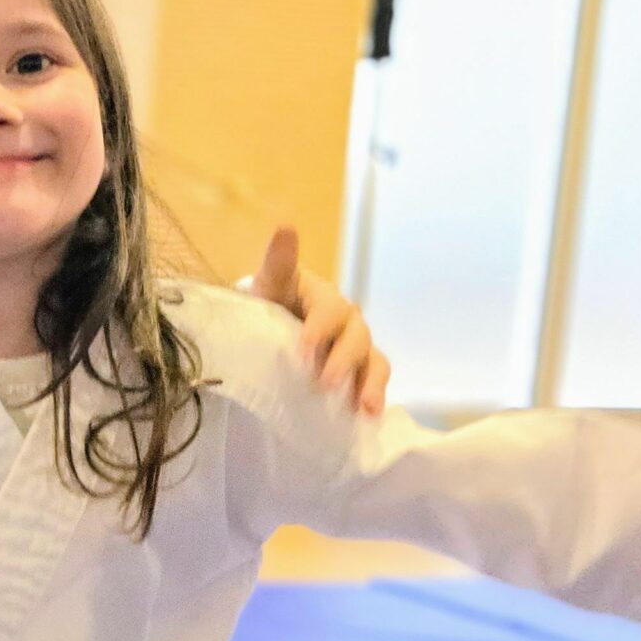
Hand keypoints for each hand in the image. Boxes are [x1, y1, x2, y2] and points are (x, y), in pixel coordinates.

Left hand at [249, 226, 388, 415]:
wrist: (266, 329)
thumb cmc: (267, 304)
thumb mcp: (268, 285)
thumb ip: (278, 262)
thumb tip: (286, 225)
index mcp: (323, 296)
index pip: (327, 310)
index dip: (319, 329)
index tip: (304, 350)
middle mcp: (345, 318)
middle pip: (354, 336)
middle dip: (341, 360)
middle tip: (324, 383)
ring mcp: (354, 344)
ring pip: (371, 359)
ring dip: (369, 382)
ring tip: (363, 405)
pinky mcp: (358, 368)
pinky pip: (373, 378)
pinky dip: (375, 394)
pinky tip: (371, 415)